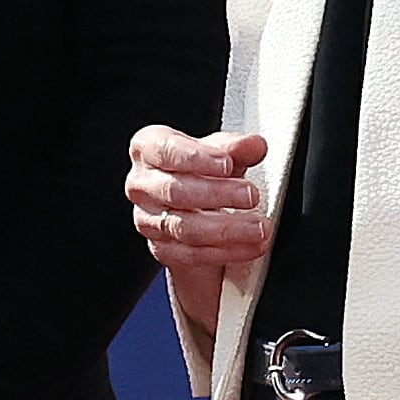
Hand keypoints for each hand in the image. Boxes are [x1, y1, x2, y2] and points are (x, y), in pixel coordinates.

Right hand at [125, 126, 270, 270]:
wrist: (195, 210)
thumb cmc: (201, 173)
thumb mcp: (219, 154)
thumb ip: (236, 149)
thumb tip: (254, 145)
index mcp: (147, 149)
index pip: (165, 150)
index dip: (196, 157)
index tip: (227, 163)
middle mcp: (141, 184)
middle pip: (175, 191)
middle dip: (217, 194)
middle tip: (250, 196)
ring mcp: (148, 219)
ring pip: (184, 226)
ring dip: (226, 229)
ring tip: (258, 227)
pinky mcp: (161, 249)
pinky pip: (191, 254)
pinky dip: (225, 252)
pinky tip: (249, 246)